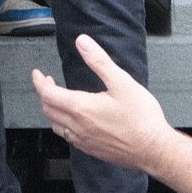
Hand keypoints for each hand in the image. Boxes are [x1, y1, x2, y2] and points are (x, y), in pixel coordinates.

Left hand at [32, 34, 175, 174]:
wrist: (153, 149)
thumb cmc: (141, 117)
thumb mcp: (121, 82)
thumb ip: (99, 61)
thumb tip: (82, 42)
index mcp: (81, 108)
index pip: (48, 94)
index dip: (39, 82)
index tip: (38, 73)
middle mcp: (78, 127)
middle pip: (48, 110)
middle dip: (44, 93)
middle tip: (48, 81)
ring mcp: (84, 141)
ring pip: (56, 126)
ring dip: (52, 110)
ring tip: (59, 99)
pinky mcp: (92, 150)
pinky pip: (68, 137)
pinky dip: (63, 125)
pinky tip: (74, 121)